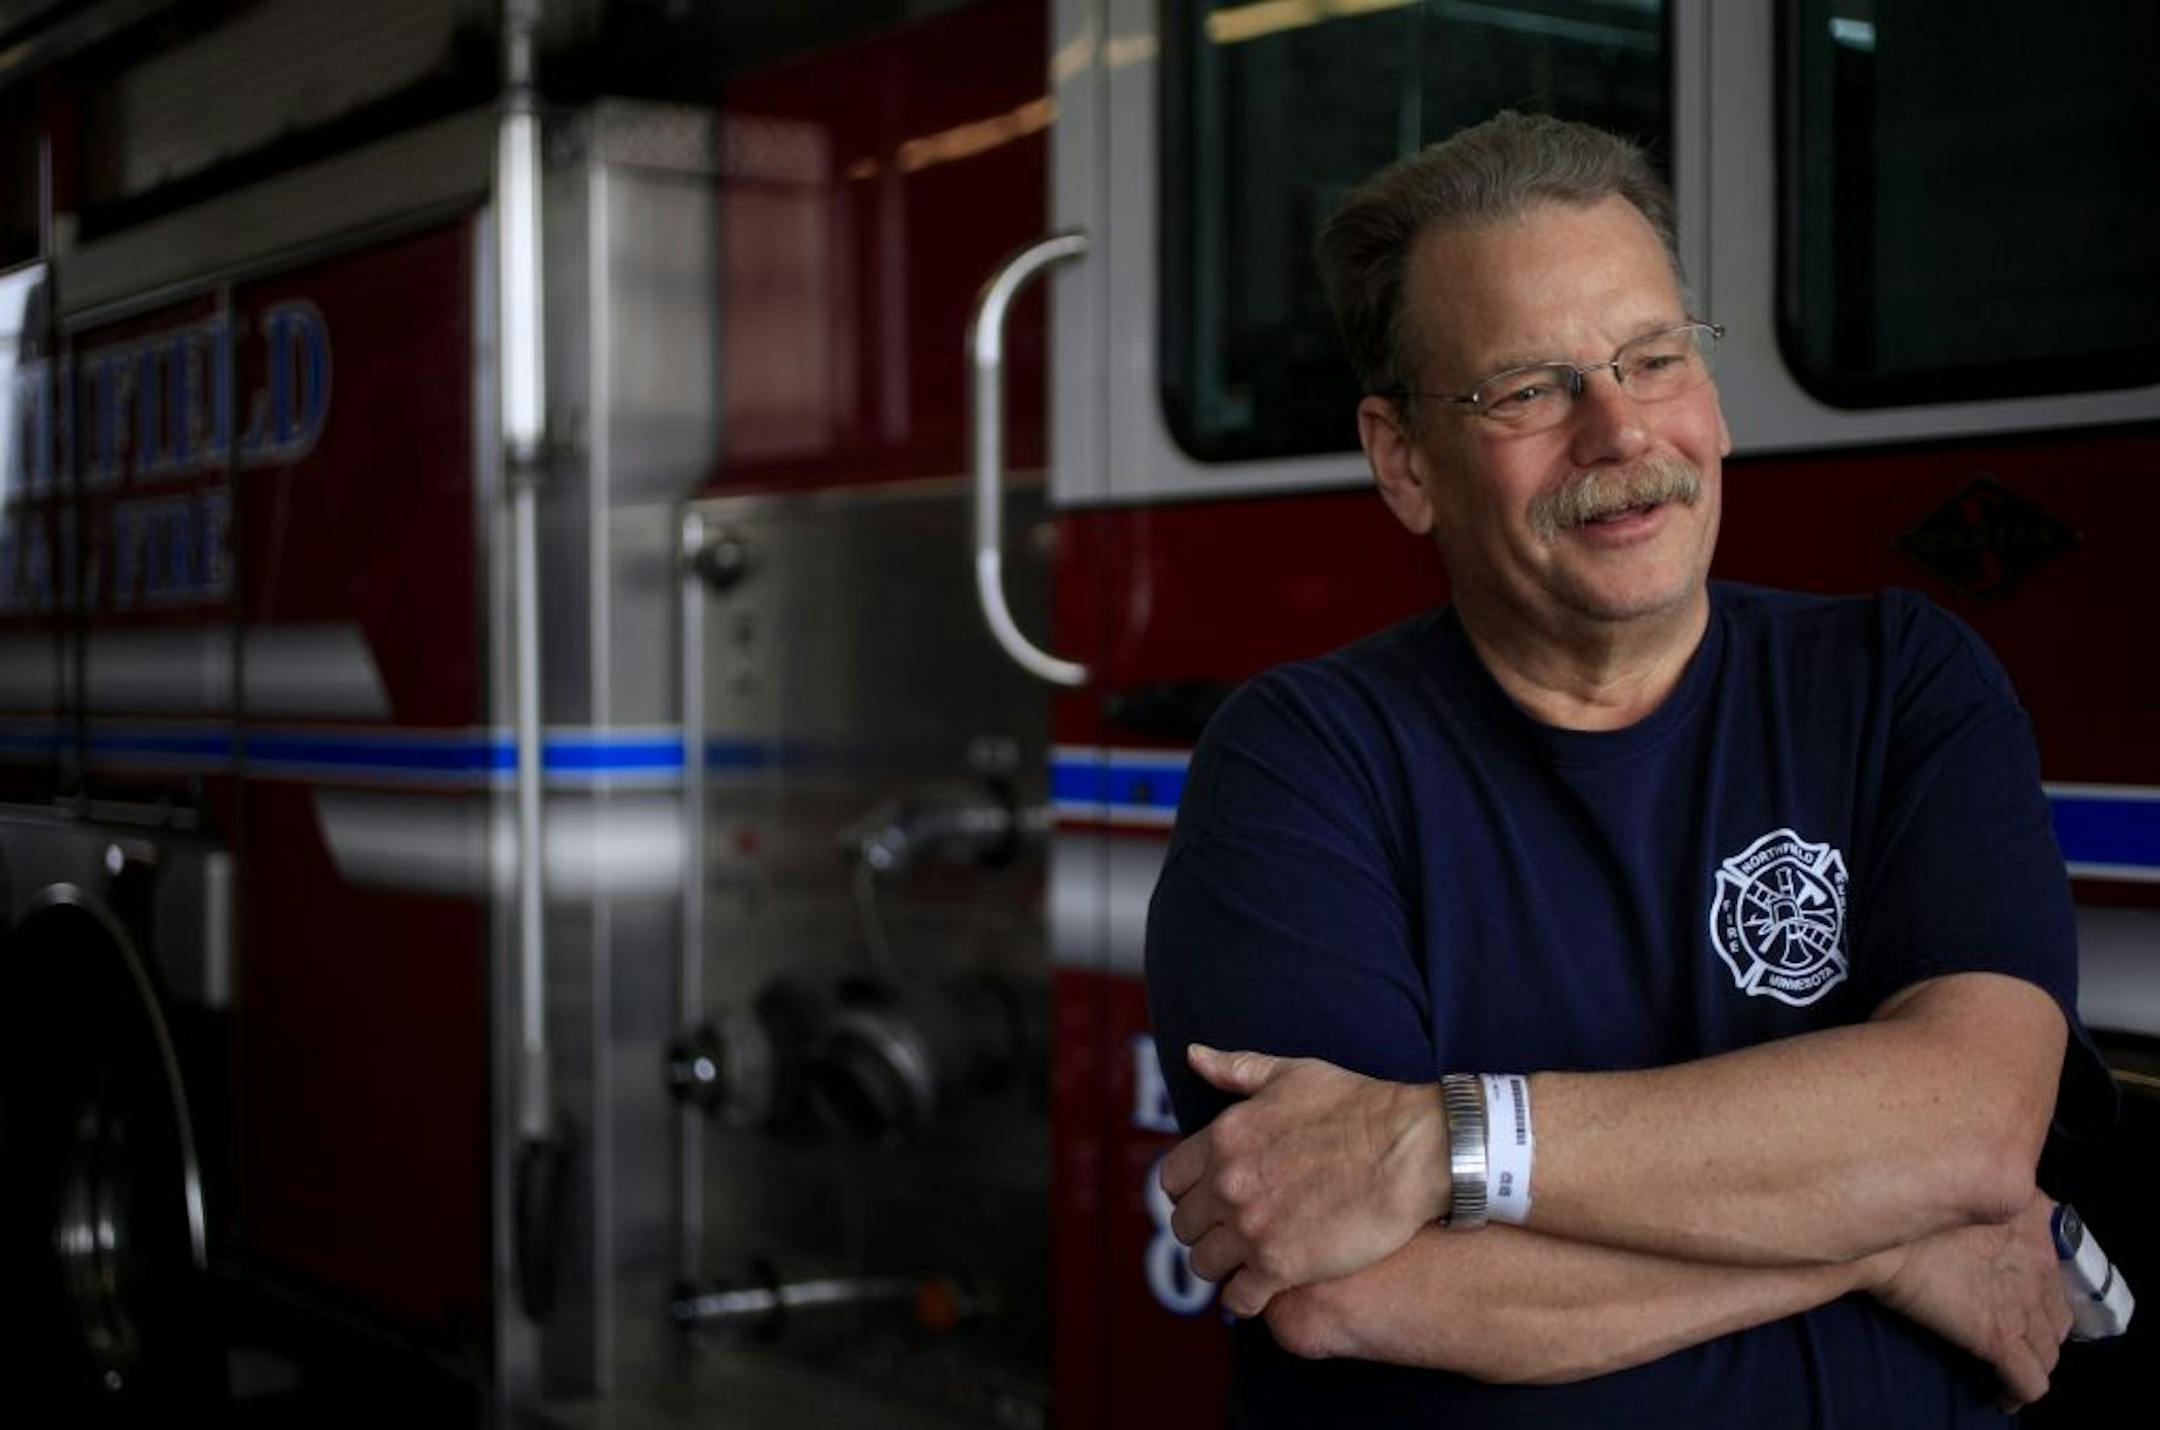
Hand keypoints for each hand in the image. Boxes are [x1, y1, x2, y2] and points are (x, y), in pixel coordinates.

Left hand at [1157, 1045, 1447, 1316]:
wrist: (1408, 1149)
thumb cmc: (1357, 1107)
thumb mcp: (1290, 1074)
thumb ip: (1235, 1069)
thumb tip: (1193, 1056)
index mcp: (1223, 1139)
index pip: (1171, 1180)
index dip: (1188, 1192)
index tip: (1210, 1198)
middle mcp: (1227, 1185)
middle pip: (1183, 1226)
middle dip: (1205, 1229)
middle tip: (1232, 1232)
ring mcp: (1250, 1228)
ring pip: (1203, 1264)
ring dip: (1221, 1264)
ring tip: (1246, 1262)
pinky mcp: (1280, 1266)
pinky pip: (1238, 1298)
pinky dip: (1245, 1298)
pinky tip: (1263, 1290)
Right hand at [1868, 1192, 2071, 1412]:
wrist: (1884, 1233)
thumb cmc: (1910, 1201)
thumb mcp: (1963, 1178)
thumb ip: (1988, 1187)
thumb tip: (1988, 1190)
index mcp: (2033, 1221)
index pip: (2055, 1267)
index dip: (2038, 1287)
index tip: (2015, 1294)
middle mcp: (2040, 1264)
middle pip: (2058, 1315)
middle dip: (2040, 1330)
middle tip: (2010, 1332)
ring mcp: (2022, 1305)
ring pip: (2050, 1352)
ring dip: (2032, 1362)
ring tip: (2006, 1365)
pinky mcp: (2000, 1337)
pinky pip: (2030, 1382)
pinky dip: (2018, 1392)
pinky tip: (2001, 1395)